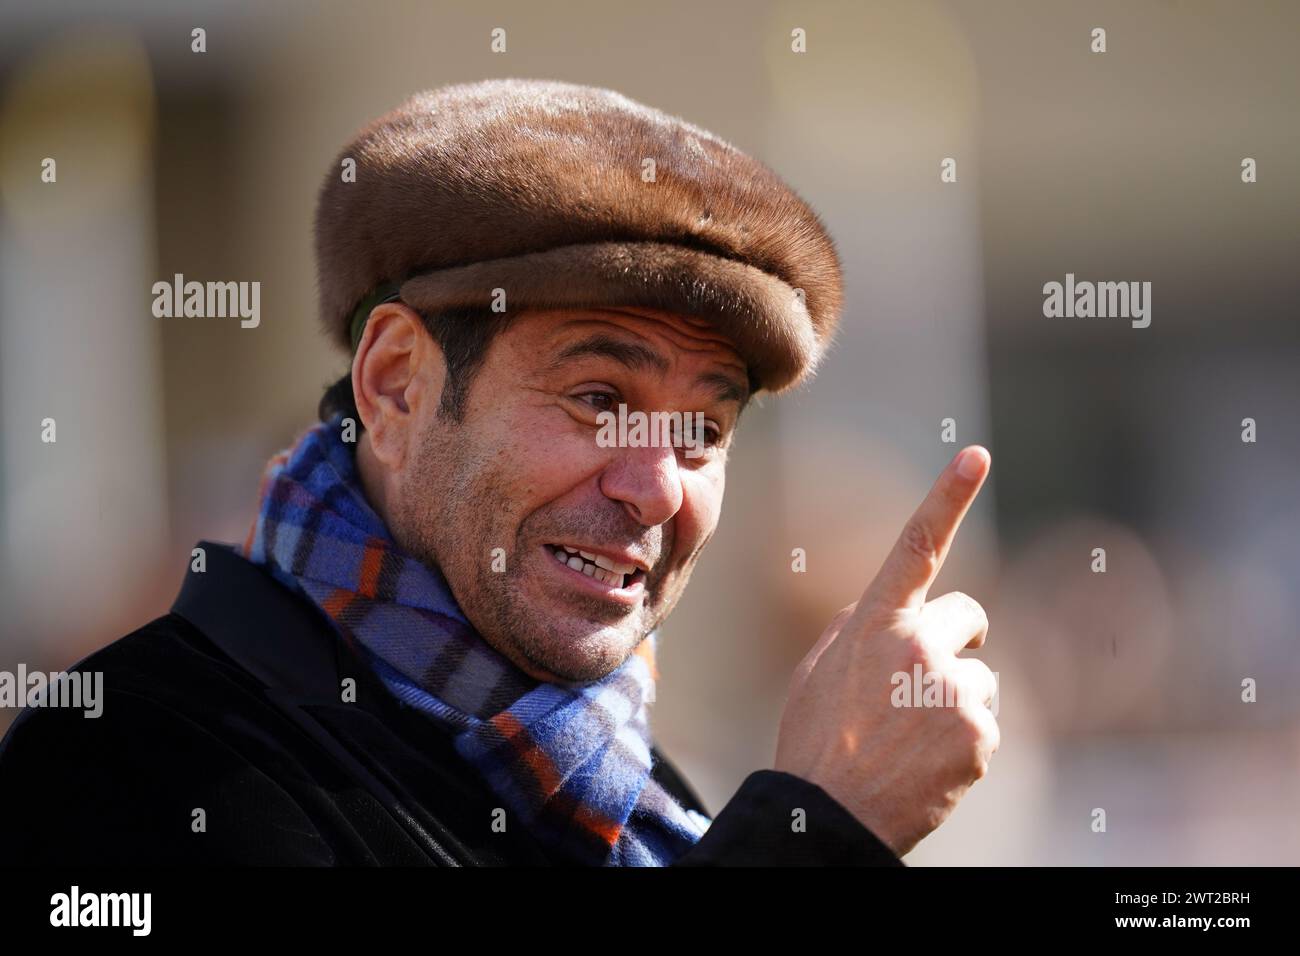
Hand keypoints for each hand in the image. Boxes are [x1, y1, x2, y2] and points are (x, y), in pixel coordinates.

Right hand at [774, 445, 997, 856]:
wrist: (829, 814)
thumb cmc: (818, 738)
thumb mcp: (823, 668)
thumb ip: (863, 626)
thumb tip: (906, 611)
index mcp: (873, 622)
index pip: (916, 546)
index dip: (947, 496)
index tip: (977, 454)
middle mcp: (916, 645)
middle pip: (970, 616)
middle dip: (956, 642)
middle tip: (920, 684)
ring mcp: (951, 689)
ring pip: (981, 677)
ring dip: (956, 700)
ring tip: (911, 737)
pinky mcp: (978, 734)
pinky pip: (986, 723)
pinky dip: (965, 742)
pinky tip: (927, 763)